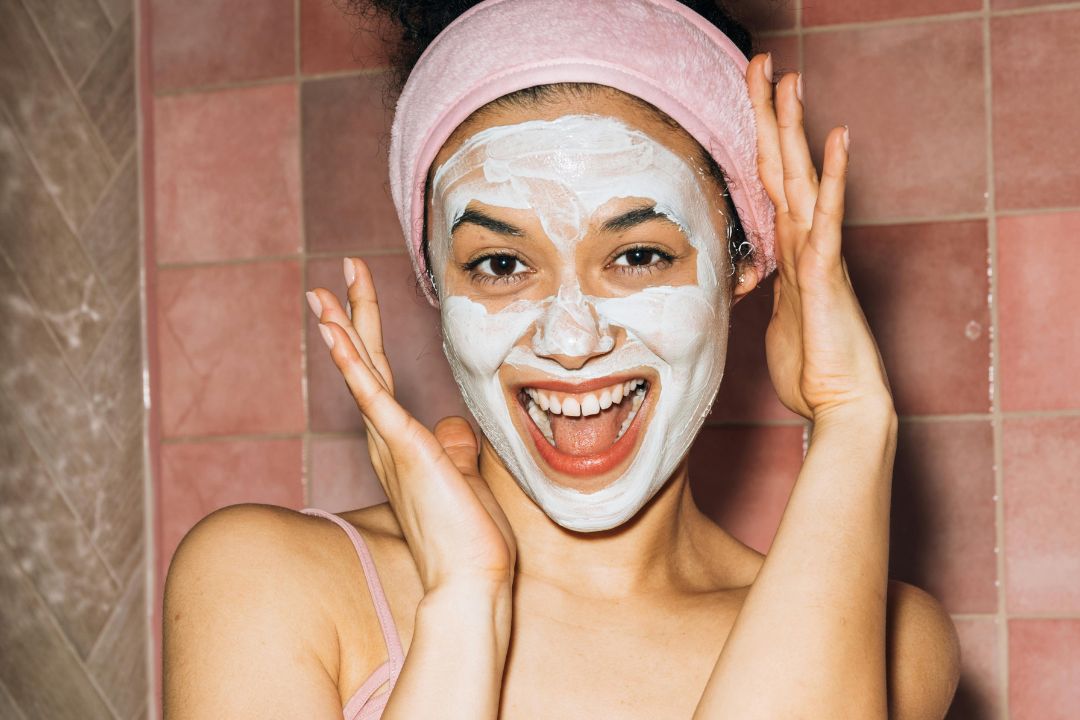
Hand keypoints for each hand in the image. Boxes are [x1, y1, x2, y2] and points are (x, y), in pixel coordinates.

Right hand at [307, 259, 515, 593]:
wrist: (470, 580)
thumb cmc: (468, 539)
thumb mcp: (463, 481)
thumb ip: (454, 450)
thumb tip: (452, 427)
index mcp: (401, 444)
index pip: (380, 379)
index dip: (367, 338)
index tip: (354, 303)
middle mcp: (387, 440)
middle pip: (366, 365)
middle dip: (349, 318)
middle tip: (330, 278)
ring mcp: (392, 444)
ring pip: (363, 373)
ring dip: (342, 329)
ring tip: (320, 293)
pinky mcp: (405, 448)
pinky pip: (373, 398)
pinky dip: (353, 363)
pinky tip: (334, 332)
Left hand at [746, 54, 893, 420]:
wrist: (841, 405)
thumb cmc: (812, 369)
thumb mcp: (779, 321)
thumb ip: (772, 291)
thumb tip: (761, 280)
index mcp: (792, 253)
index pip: (769, 186)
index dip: (757, 143)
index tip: (747, 102)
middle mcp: (807, 244)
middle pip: (784, 168)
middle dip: (770, 117)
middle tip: (764, 66)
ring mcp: (820, 256)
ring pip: (803, 181)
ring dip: (794, 130)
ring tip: (791, 81)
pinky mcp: (827, 276)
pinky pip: (829, 220)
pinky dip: (834, 179)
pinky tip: (837, 140)